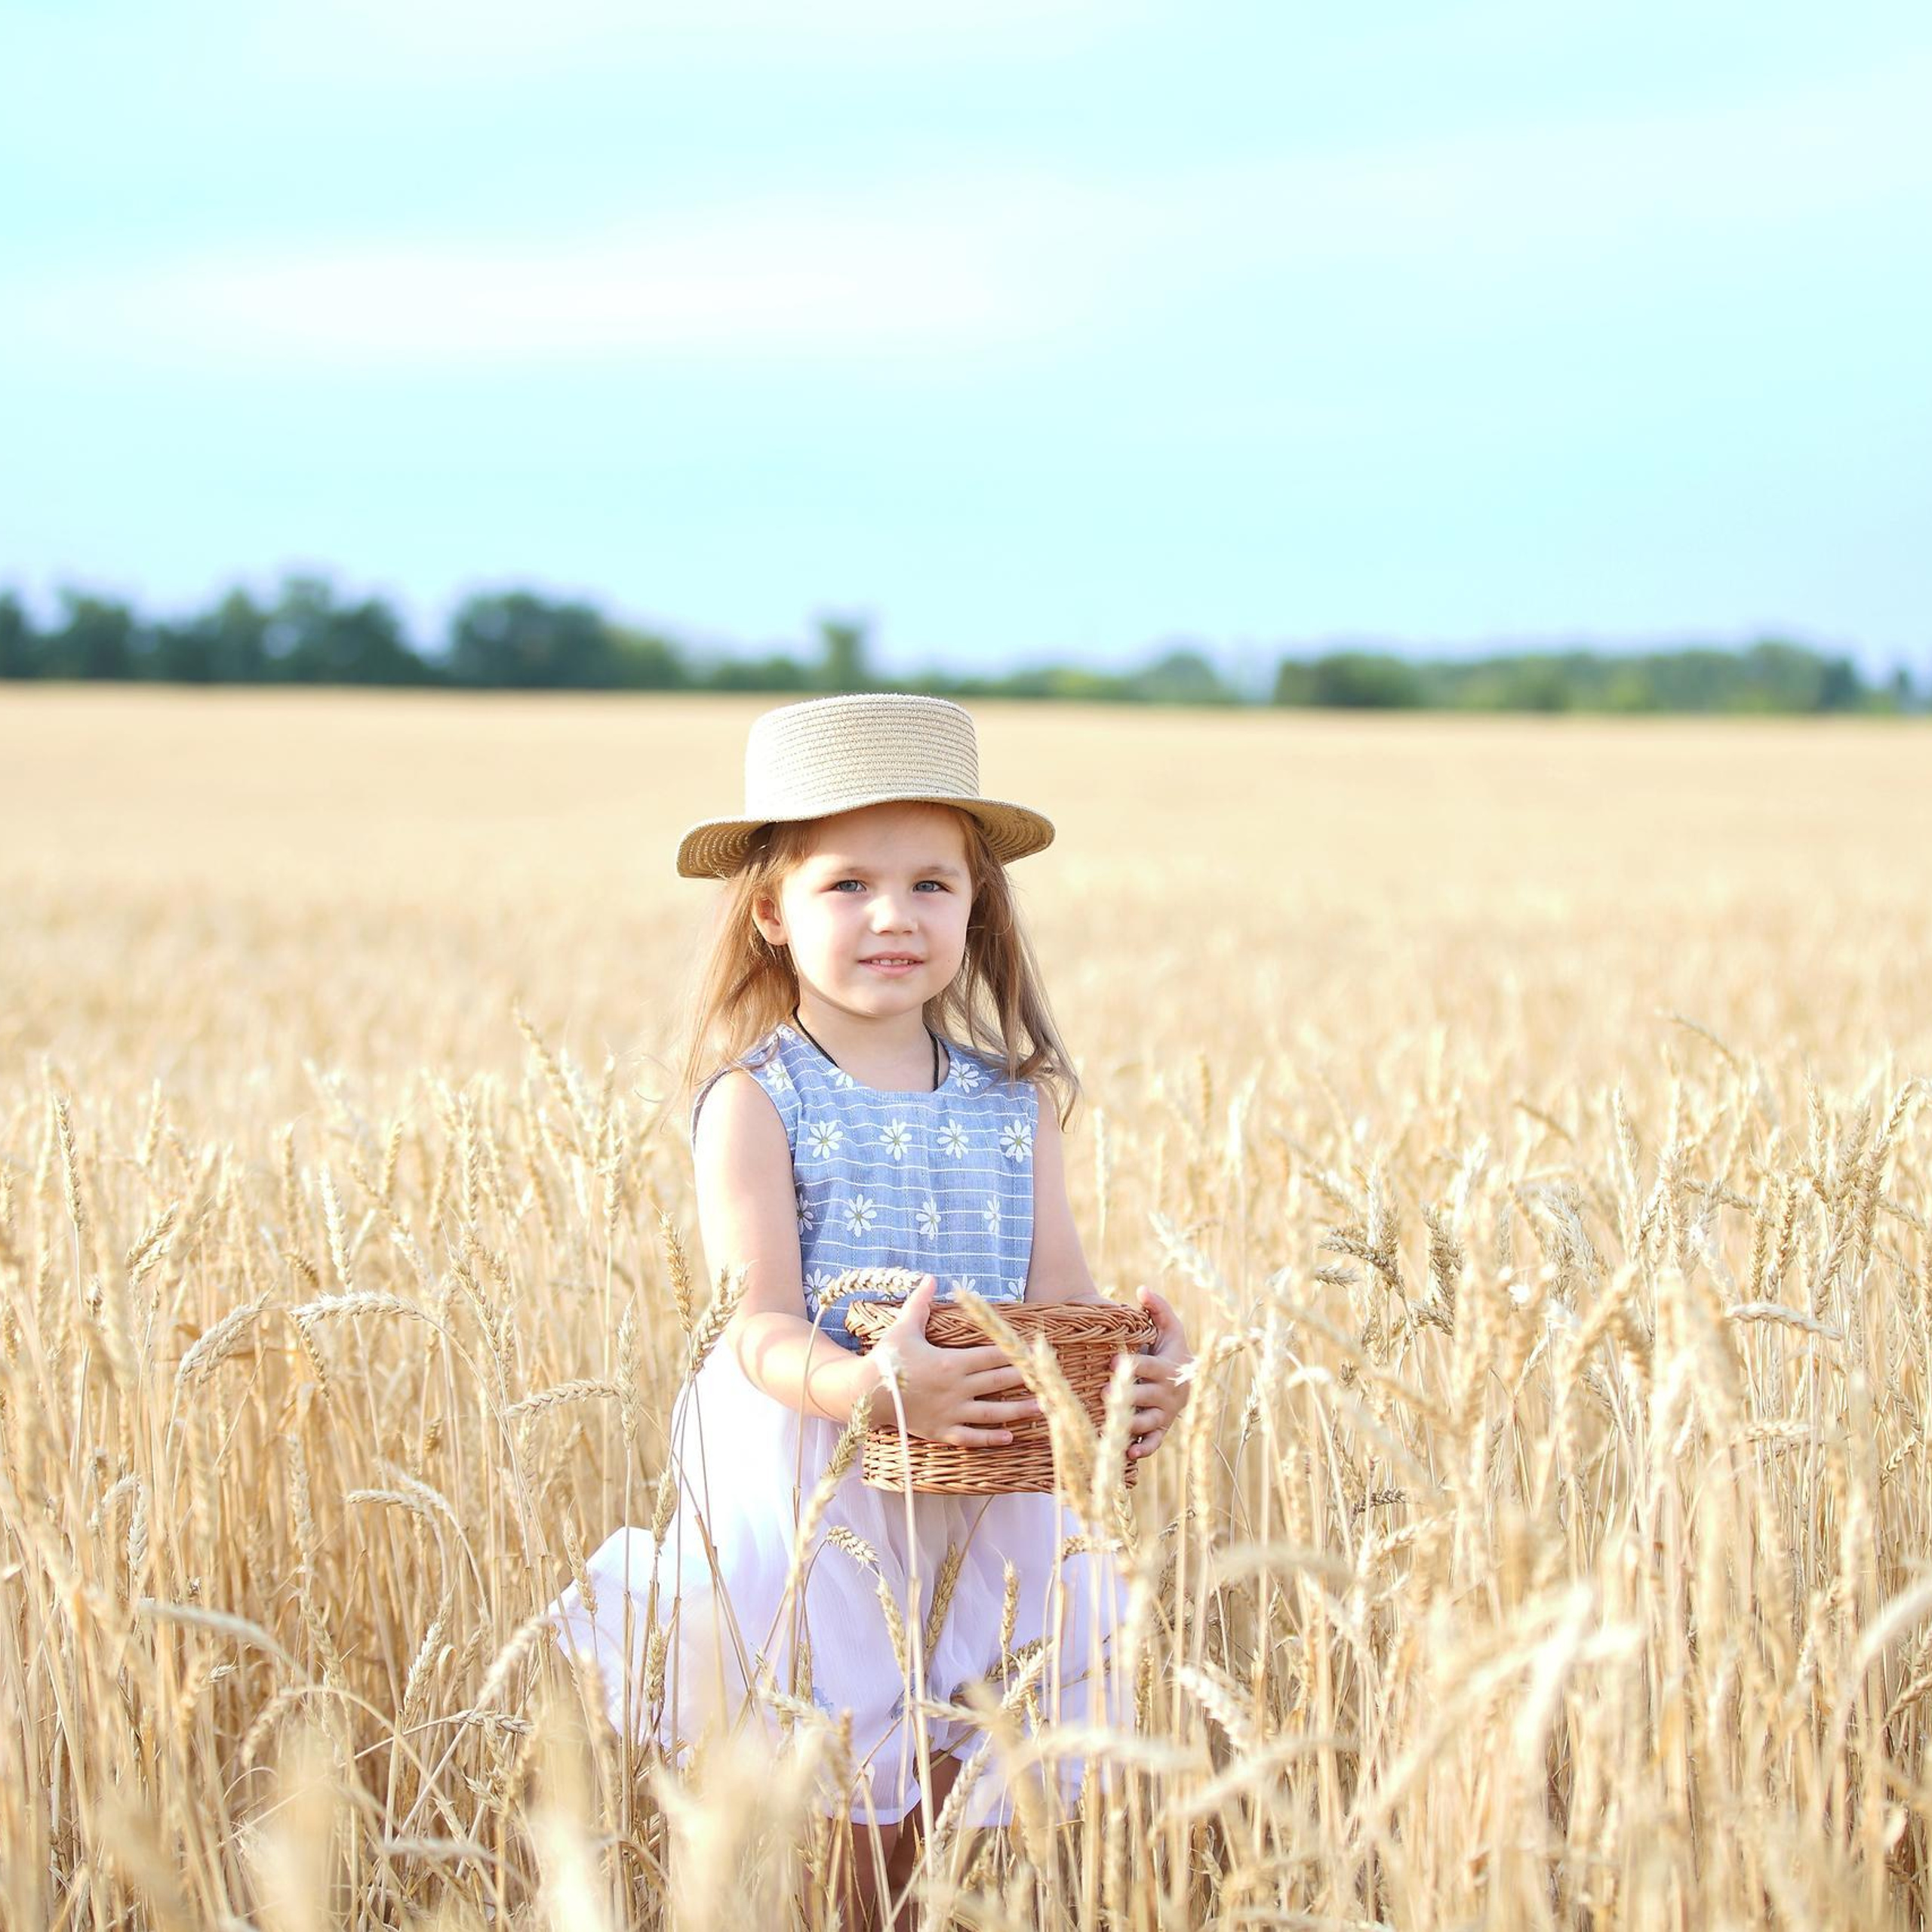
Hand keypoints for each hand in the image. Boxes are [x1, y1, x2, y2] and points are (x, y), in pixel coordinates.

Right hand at [871, 1277, 1043, 1448]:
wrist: (865, 1394)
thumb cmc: (885, 1358)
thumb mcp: (903, 1327)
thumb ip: (921, 1303)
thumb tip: (931, 1278)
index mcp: (951, 1362)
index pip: (991, 1356)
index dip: (1014, 1352)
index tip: (1034, 1350)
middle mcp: (956, 1389)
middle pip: (998, 1383)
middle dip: (1025, 1379)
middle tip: (1051, 1379)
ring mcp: (950, 1412)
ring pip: (992, 1413)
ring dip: (1018, 1411)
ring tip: (1041, 1409)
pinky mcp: (941, 1431)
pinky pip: (971, 1437)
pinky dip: (991, 1438)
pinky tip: (1009, 1437)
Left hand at [1125, 1285, 1191, 1459]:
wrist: (1188, 1381)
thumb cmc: (1173, 1350)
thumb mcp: (1170, 1328)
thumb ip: (1158, 1309)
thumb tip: (1142, 1288)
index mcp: (1167, 1368)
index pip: (1149, 1368)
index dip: (1132, 1366)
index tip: (1113, 1362)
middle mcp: (1167, 1394)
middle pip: (1146, 1397)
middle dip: (1126, 1396)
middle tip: (1104, 1394)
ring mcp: (1164, 1414)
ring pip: (1148, 1422)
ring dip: (1129, 1424)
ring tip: (1110, 1424)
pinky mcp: (1160, 1431)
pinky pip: (1154, 1444)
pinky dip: (1142, 1450)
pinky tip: (1127, 1454)